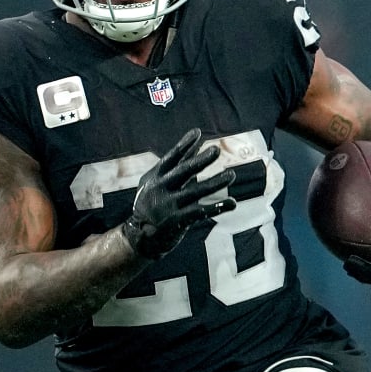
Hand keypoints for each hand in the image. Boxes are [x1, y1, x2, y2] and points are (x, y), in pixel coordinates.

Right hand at [120, 128, 236, 259]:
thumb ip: (177, 167)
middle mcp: (160, 189)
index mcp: (155, 177)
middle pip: (183, 171)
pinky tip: (232, 203)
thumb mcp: (157, 184)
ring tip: (231, 175)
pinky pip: (201, 212)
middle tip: (216, 150)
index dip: (184, 145)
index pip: (171, 158)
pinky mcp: (177, 221)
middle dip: (200, 160)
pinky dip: (218, 207)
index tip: (198, 133)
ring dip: (216, 182)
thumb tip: (196, 145)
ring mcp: (169, 205)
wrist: (138, 238)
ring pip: (196, 191)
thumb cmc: (152, 205)